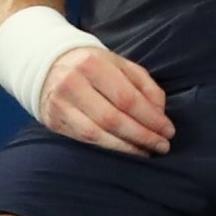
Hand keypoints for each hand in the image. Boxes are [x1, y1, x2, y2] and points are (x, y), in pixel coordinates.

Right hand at [39, 47, 175, 156]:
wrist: (48, 64)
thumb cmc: (93, 65)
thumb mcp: (120, 64)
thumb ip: (144, 85)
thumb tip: (159, 113)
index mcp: (93, 64)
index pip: (127, 98)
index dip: (151, 118)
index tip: (168, 131)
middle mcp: (73, 83)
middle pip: (113, 119)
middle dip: (142, 136)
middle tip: (162, 146)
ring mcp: (60, 104)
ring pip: (97, 134)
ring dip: (126, 148)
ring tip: (146, 152)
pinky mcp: (53, 121)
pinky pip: (84, 140)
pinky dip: (107, 148)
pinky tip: (124, 152)